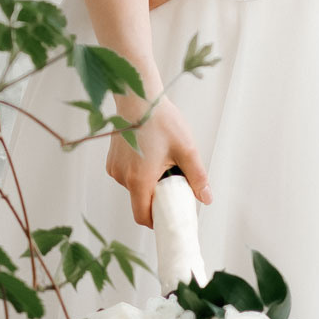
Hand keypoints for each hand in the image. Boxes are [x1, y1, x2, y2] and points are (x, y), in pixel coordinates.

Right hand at [106, 98, 211, 229]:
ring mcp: (115, 167)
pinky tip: (149, 155)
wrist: (137, 97)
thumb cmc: (160, 120)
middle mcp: (122, 176)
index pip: (142, 216)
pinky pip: (126, 175)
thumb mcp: (186, 149)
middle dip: (156, 198)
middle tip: (172, 183)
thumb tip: (206, 198)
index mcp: (139, 179)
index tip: (169, 217)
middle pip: (139, 201)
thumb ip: (197, 177)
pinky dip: (138, 173)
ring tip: (161, 163)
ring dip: (147, 184)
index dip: (156, 222)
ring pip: (133, 187)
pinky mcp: (112, 158)